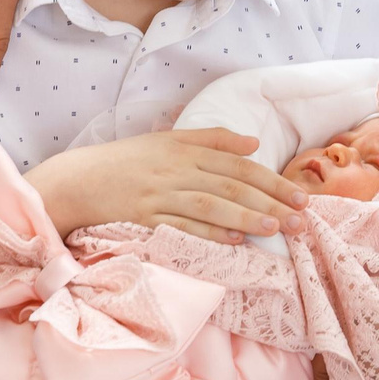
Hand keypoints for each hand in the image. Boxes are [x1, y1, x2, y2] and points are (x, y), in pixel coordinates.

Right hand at [26, 129, 308, 242]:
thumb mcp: (167, 140)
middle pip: (230, 184)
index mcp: (183, 149)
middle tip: (300, 217)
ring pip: (210, 204)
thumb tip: (254, 142)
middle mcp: (175, 170)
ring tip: (274, 227)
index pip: (237, 165)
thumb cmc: (126, 161)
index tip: (299, 195)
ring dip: (244, 216)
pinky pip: (182, 226)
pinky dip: (209, 232)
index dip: (271, 180)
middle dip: (268, 200)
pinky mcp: (144, 218)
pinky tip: (233, 240)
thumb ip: (212, 139)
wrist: (78, 180)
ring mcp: (159, 195)